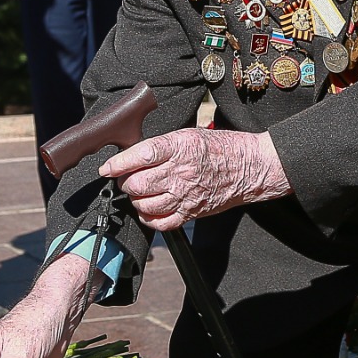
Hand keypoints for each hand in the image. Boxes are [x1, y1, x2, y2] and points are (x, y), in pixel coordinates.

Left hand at [101, 128, 289, 230]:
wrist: (250, 167)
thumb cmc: (221, 148)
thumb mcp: (189, 134)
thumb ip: (162, 146)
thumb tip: (133, 155)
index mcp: (179, 147)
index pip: (140, 156)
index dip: (118, 163)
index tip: (107, 168)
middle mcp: (180, 172)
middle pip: (137, 184)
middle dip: (126, 182)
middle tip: (128, 178)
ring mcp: (185, 195)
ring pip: (144, 204)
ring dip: (136, 199)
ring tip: (140, 192)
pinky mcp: (190, 212)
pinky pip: (160, 222)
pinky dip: (148, 217)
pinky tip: (149, 208)